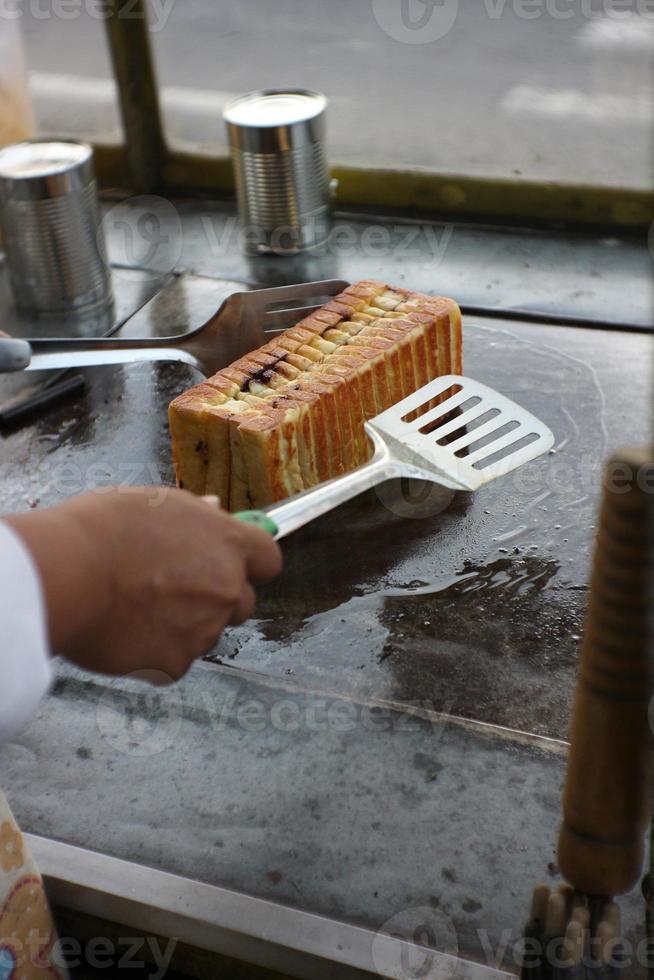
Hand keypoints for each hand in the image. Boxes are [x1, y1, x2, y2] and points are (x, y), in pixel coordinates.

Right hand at [7, 487, 281, 679]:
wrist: (67, 574)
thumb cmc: (102, 529)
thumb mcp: (155, 503)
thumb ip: (194, 514)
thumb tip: (214, 510)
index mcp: (227, 543)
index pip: (268, 558)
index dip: (251, 564)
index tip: (233, 564)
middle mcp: (226, 588)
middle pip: (242, 602)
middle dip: (217, 599)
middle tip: (173, 589)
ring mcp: (204, 629)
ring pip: (205, 633)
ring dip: (183, 625)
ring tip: (136, 606)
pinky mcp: (175, 664)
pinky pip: (174, 661)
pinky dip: (155, 652)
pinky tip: (125, 631)